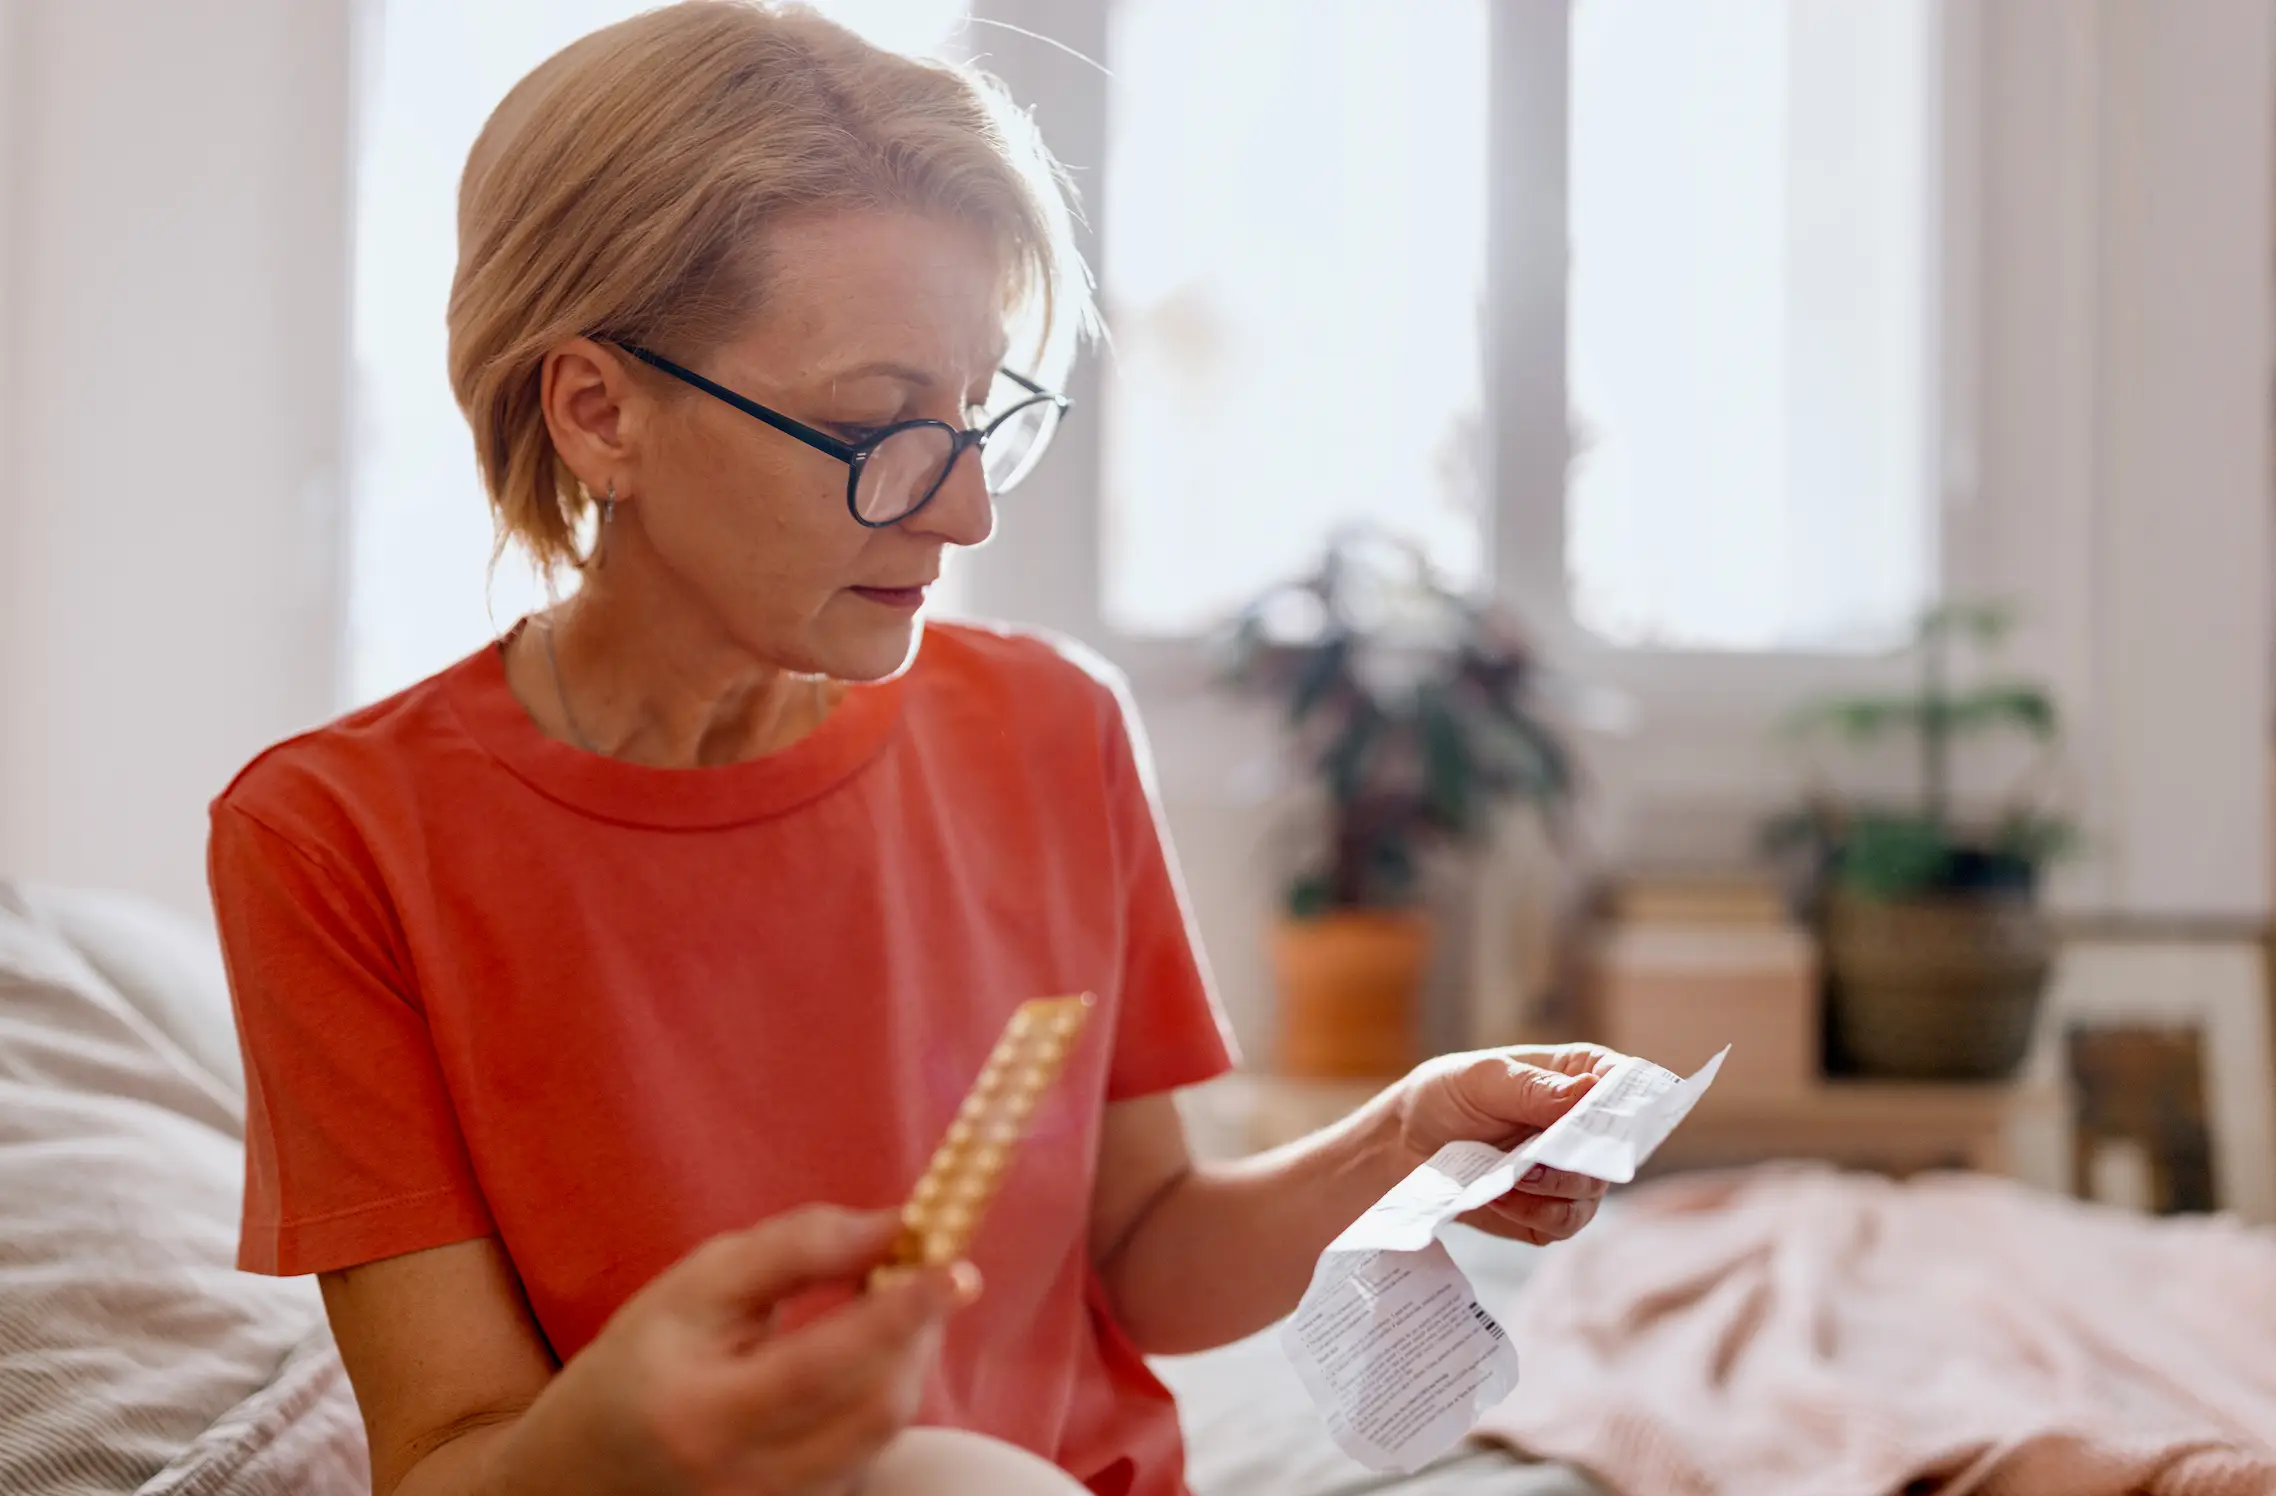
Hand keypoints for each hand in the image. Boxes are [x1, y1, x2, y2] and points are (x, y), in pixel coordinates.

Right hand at [539, 1205, 975, 1495]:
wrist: (580, 1480)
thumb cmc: (636, 1368)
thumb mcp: (693, 1289)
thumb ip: (794, 1249)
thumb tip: (897, 1225)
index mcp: (702, 1414)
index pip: (826, 1365)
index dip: (900, 1313)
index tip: (954, 1264)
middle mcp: (745, 1482)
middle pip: (876, 1408)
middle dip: (918, 1329)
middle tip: (928, 1270)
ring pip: (884, 1434)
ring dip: (906, 1361)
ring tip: (888, 1307)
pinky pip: (869, 1456)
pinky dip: (880, 1397)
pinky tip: (859, 1362)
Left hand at [1390, 1043, 1626, 1246]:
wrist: (1404, 1145)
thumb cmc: (1447, 1096)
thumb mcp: (1482, 1079)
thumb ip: (1534, 1088)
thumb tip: (1591, 1088)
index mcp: (1578, 1076)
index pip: (1626, 1083)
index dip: (1627, 1102)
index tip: (1601, 1119)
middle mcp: (1585, 1127)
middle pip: (1615, 1147)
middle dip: (1580, 1157)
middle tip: (1538, 1160)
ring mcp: (1572, 1173)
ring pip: (1590, 1191)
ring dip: (1549, 1189)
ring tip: (1507, 1177)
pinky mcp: (1550, 1212)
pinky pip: (1562, 1223)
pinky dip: (1531, 1214)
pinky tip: (1497, 1196)